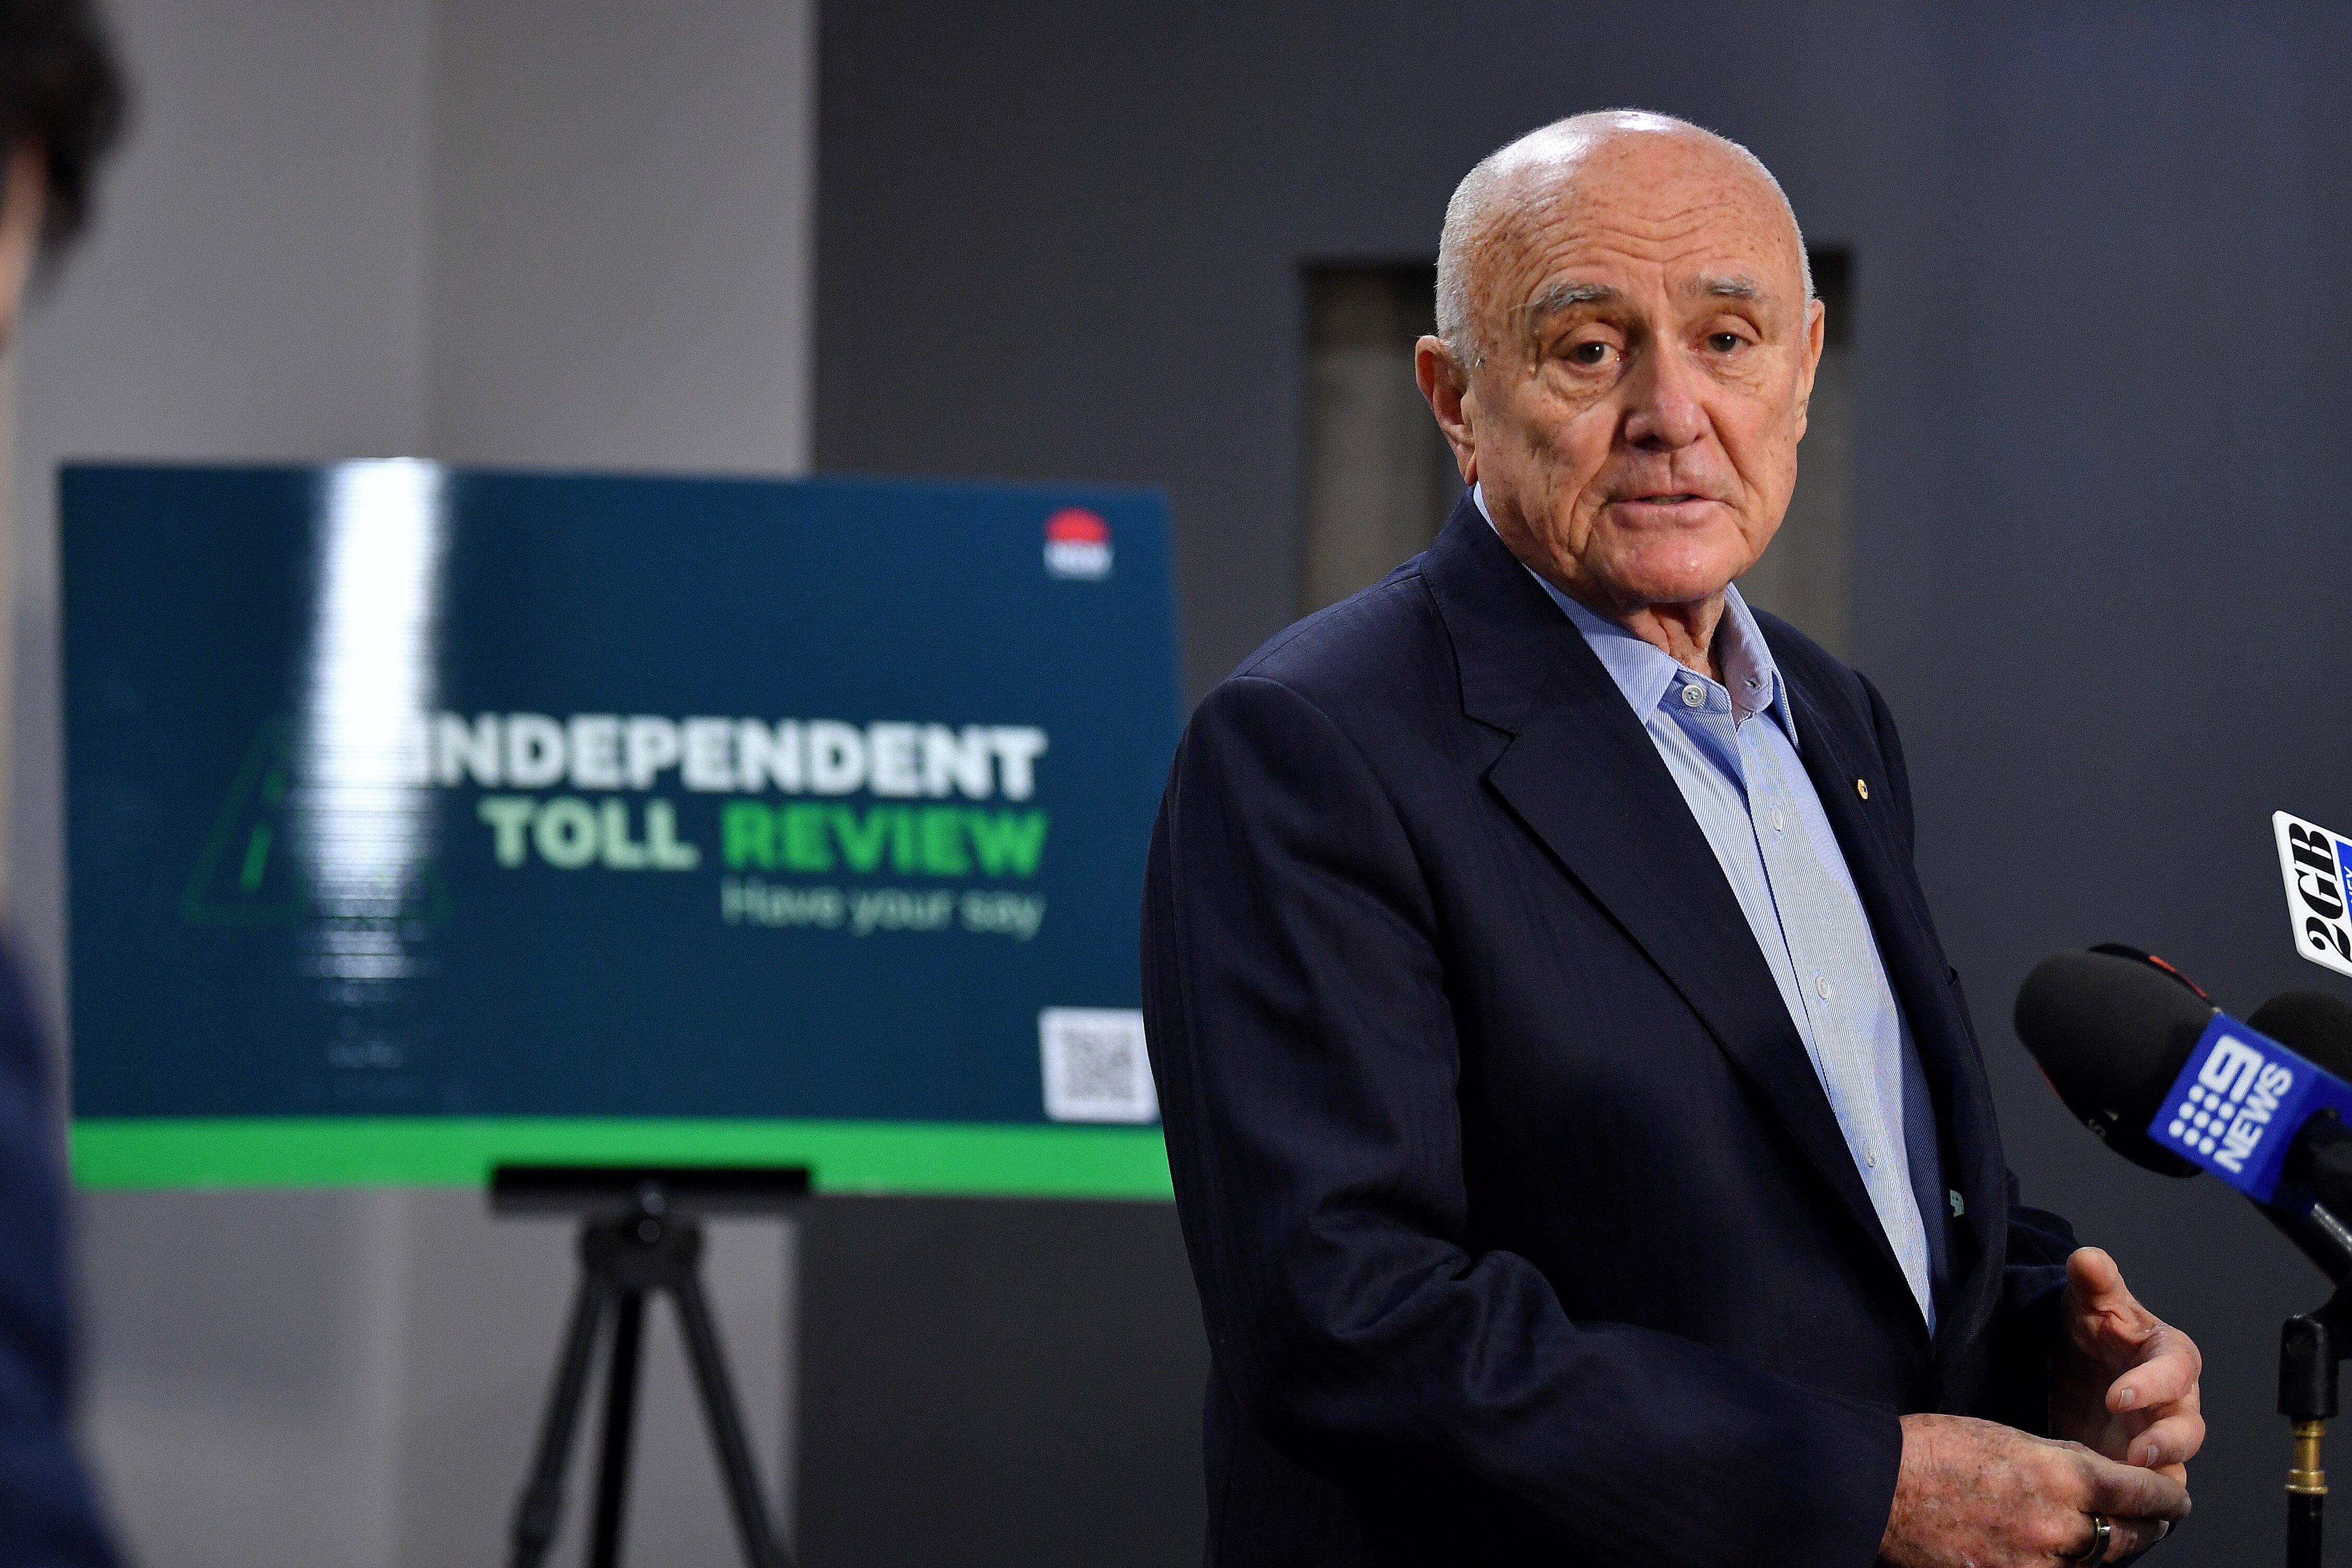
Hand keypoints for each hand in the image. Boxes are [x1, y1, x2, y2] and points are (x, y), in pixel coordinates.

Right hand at [1879, 1414, 2189, 1564]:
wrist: (1877, 1488)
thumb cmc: (1932, 1450)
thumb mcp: (2006, 1435)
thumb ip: (2060, 1459)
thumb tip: (2100, 1475)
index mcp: (2058, 1475)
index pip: (2141, 1493)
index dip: (2167, 1496)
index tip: (2176, 1496)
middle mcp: (2057, 1526)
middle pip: (2131, 1536)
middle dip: (2150, 1526)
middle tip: (2158, 1519)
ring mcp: (2036, 1564)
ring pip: (2099, 1563)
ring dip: (2111, 1549)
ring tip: (2112, 1537)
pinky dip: (2070, 1564)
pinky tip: (2064, 1553)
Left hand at [2051, 1247, 2204, 1483]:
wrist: (2075, 1358)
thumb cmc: (2094, 1325)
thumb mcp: (2089, 1300)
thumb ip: (2093, 1280)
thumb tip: (2088, 1258)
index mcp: (2169, 1355)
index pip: (2175, 1370)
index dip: (2152, 1385)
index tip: (2117, 1396)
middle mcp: (2175, 1399)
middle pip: (2188, 1426)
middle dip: (2168, 1441)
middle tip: (2136, 1453)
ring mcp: (2161, 1434)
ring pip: (2178, 1462)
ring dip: (2159, 1474)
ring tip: (2130, 1481)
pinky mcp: (2142, 1463)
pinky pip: (2155, 1486)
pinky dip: (2144, 1497)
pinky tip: (2119, 1502)